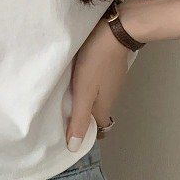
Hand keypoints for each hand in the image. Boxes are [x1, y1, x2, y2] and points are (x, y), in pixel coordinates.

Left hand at [66, 18, 130, 150]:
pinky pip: (99, 82)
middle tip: (64, 114)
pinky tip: (78, 77)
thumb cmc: (96, 63)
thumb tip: (74, 147)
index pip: (98, 126)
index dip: (86, 131)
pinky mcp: (112, 66)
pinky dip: (89, 84)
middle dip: (84, 115)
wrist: (115, 31)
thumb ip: (78, 118)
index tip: (71, 132)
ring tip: (67, 95)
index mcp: (103, 105)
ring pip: (98, 96)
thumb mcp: (83, 92)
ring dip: (85, 98)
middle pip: (97, 111)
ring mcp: (113, 80)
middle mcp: (111, 95)